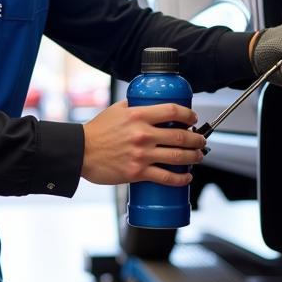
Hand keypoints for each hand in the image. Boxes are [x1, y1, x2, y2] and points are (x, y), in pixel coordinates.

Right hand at [81, 100, 206, 186]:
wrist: (80, 152)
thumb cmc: (96, 131)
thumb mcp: (116, 110)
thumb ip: (134, 106)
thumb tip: (150, 103)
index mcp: (138, 116)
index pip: (173, 111)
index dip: (189, 114)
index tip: (193, 118)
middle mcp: (143, 134)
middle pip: (181, 136)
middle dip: (197, 139)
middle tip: (201, 140)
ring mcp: (141, 155)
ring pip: (178, 157)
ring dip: (194, 157)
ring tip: (198, 156)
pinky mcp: (138, 173)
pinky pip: (166, 177)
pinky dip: (181, 178)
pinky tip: (187, 177)